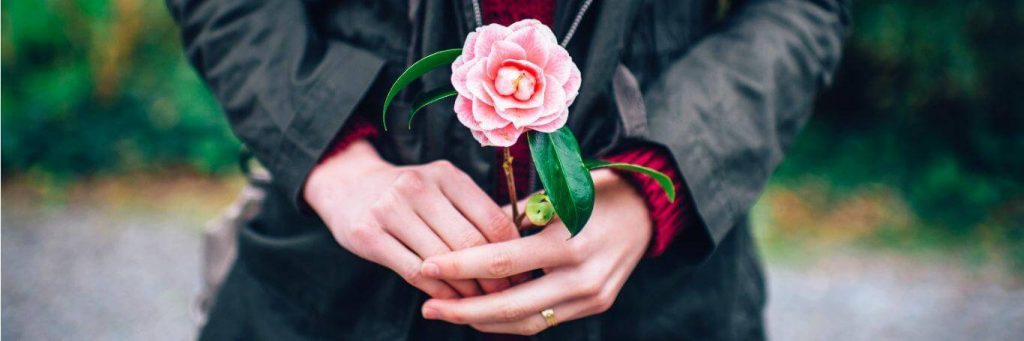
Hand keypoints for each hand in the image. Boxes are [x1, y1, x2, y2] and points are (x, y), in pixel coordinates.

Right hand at [304, 140, 520, 298]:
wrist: (348, 186)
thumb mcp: (442, 188)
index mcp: (446, 174)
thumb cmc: (409, 195)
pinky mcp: (367, 234)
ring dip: (466, 289)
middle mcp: (418, 186)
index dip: (512, 253)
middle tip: (505, 295)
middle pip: (470, 243)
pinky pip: (414, 272)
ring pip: (443, 261)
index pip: (493, 220)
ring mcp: (389, 209)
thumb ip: (473, 212)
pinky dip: (438, 291)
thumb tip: (520, 250)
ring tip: (480, 301)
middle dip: (492, 276)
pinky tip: (450, 300)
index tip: (523, 273)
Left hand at [417, 169, 651, 334]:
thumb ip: (512, 220)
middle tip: (429, 307)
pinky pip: (544, 320)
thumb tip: (465, 239)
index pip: (504, 261)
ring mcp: (591, 296)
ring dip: (483, 321)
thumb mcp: (553, 194)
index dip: (461, 266)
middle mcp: (582, 275)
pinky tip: (482, 313)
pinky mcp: (595, 305)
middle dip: (464, 310)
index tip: (427, 265)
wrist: (645, 210)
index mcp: (570, 240)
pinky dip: (510, 319)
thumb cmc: (592, 190)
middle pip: (511, 305)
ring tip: (449, 312)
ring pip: (526, 322)